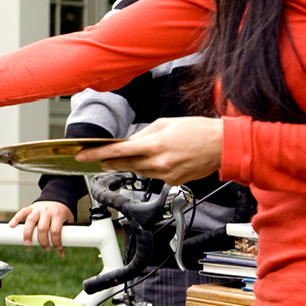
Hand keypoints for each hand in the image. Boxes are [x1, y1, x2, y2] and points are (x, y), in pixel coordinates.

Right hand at [8, 201, 74, 256]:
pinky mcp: (31, 207)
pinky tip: (11, 225)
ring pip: (30, 221)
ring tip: (27, 244)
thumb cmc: (63, 213)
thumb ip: (65, 235)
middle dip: (43, 241)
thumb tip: (61, 253)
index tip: (57, 248)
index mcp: (58, 215)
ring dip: (27, 233)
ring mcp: (38, 209)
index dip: (56, 242)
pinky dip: (16, 219)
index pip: (56, 231)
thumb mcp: (68, 222)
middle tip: (46, 248)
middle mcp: (47, 211)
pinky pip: (22, 212)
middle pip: (42, 228)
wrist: (59, 197)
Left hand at [76, 116, 222, 184]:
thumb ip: (143, 134)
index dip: (96, 154)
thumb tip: (128, 141)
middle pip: (124, 164)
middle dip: (110, 161)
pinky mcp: (173, 182)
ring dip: (130, 164)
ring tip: (130, 155)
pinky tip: (156, 160)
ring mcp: (166, 175)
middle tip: (99, 159)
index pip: (117, 151)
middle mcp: (159, 163)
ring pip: (138, 171)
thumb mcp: (165, 124)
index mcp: (155, 145)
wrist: (223, 146)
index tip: (82, 156)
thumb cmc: (197, 130)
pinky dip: (149, 168)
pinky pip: (153, 176)